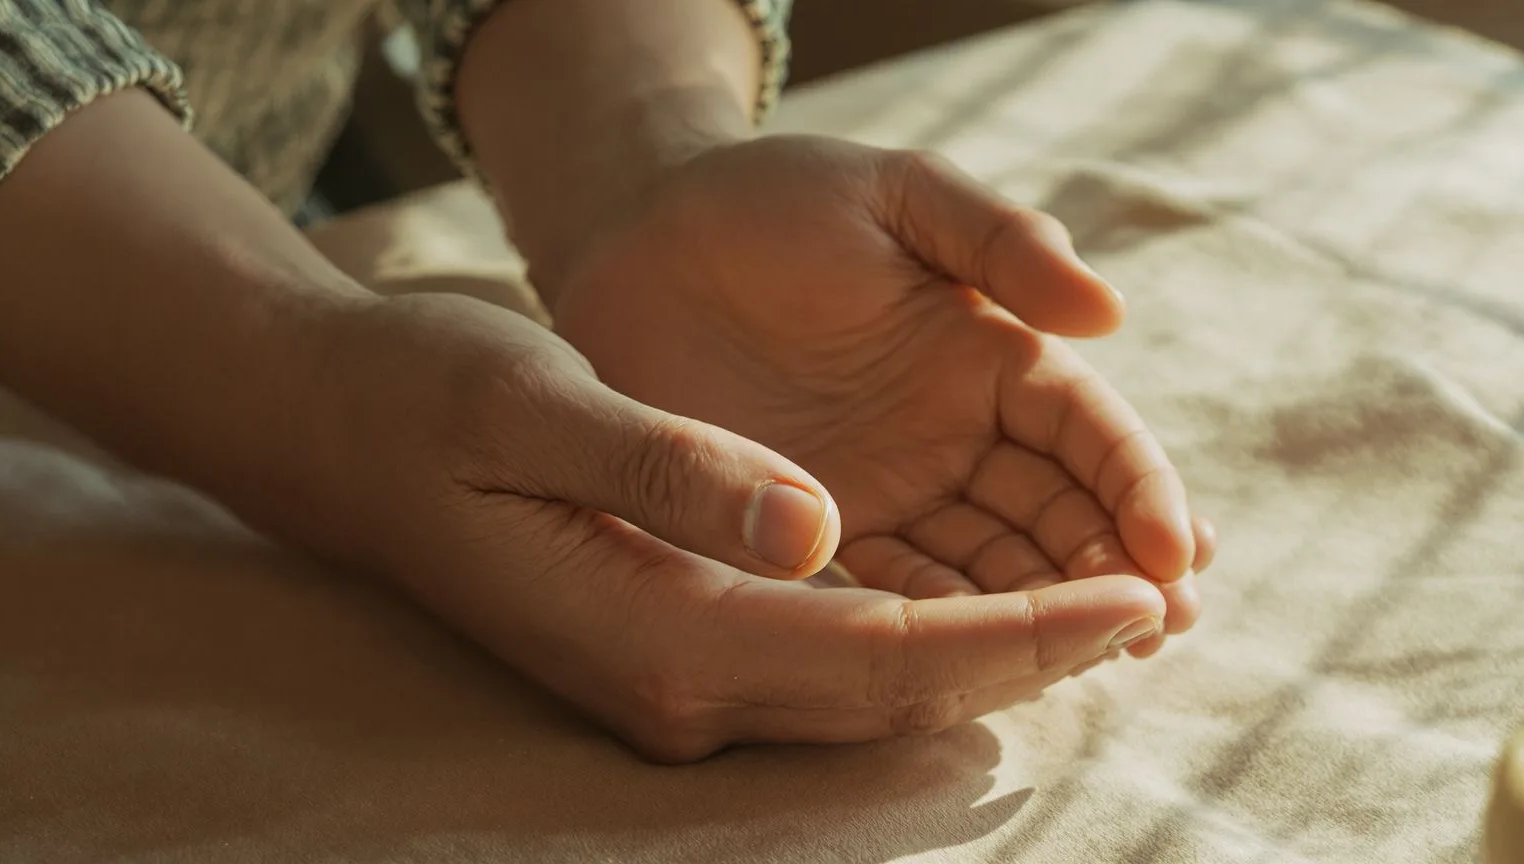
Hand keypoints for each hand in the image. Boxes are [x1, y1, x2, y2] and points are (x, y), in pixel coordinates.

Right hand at [286, 292, 1168, 760]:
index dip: (1018, 636)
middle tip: (1153, 605)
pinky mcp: (669, 652)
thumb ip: (673, 469)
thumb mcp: (539, 405)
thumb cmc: (431, 404)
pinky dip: (919, 642)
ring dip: (987, 656)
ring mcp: (671, 683)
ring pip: (868, 691)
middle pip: (894, 694)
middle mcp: (677, 687)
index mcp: (659, 632)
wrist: (340, 438)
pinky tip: (980, 605)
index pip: (883, 657)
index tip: (1131, 598)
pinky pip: (827, 668)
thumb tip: (815, 528)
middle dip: (1029, 658)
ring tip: (1097, 608)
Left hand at [550, 136, 1215, 657]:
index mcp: (988, 356)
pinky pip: (887, 593)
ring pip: (987, 571)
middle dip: (1115, 572)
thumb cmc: (773, 199)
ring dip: (1047, 619)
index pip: (1087, 432)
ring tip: (1106, 661)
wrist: (639, 238)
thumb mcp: (894, 191)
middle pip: (1057, 517)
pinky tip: (980, 668)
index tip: (1178, 551)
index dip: (1138, 488)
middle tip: (1164, 627)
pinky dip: (939, 632)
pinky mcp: (811, 532)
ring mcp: (888, 494)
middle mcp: (953, 438)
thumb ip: (996, 239)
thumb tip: (1108, 311)